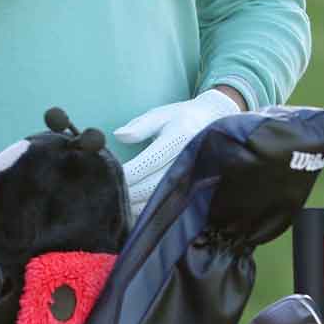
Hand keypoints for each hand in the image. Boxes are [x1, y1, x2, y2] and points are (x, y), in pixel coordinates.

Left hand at [115, 88, 242, 216]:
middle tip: (107, 194)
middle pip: (152, 185)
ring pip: (161, 198)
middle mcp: (187, 159)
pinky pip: (170, 203)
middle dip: (128, 193)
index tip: (108, 175)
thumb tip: (118, 135)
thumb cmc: (181, 117)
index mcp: (178, 137)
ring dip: (138, 205)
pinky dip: (151, 208)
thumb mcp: (160, 115)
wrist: (215, 122)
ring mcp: (193, 176)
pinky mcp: (194, 187)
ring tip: (117, 204)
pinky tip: (136, 208)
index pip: (148, 162)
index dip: (127, 173)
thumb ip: (139, 127)